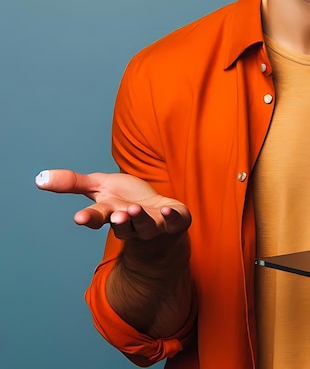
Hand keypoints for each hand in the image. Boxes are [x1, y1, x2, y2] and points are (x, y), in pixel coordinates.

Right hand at [35, 169, 190, 240]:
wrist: (159, 212)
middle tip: (116, 216)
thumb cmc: (125, 199)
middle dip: (120, 221)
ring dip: (140, 219)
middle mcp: (131, 223)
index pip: (97, 217)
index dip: (89, 218)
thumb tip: (38, 178)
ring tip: (134, 209)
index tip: (79, 218)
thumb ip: (72, 182)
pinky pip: (174, 221)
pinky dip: (171, 217)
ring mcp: (153, 224)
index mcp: (110, 213)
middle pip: (123, 225)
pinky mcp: (174, 220)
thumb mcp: (99, 186)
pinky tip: (167, 210)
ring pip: (146, 226)